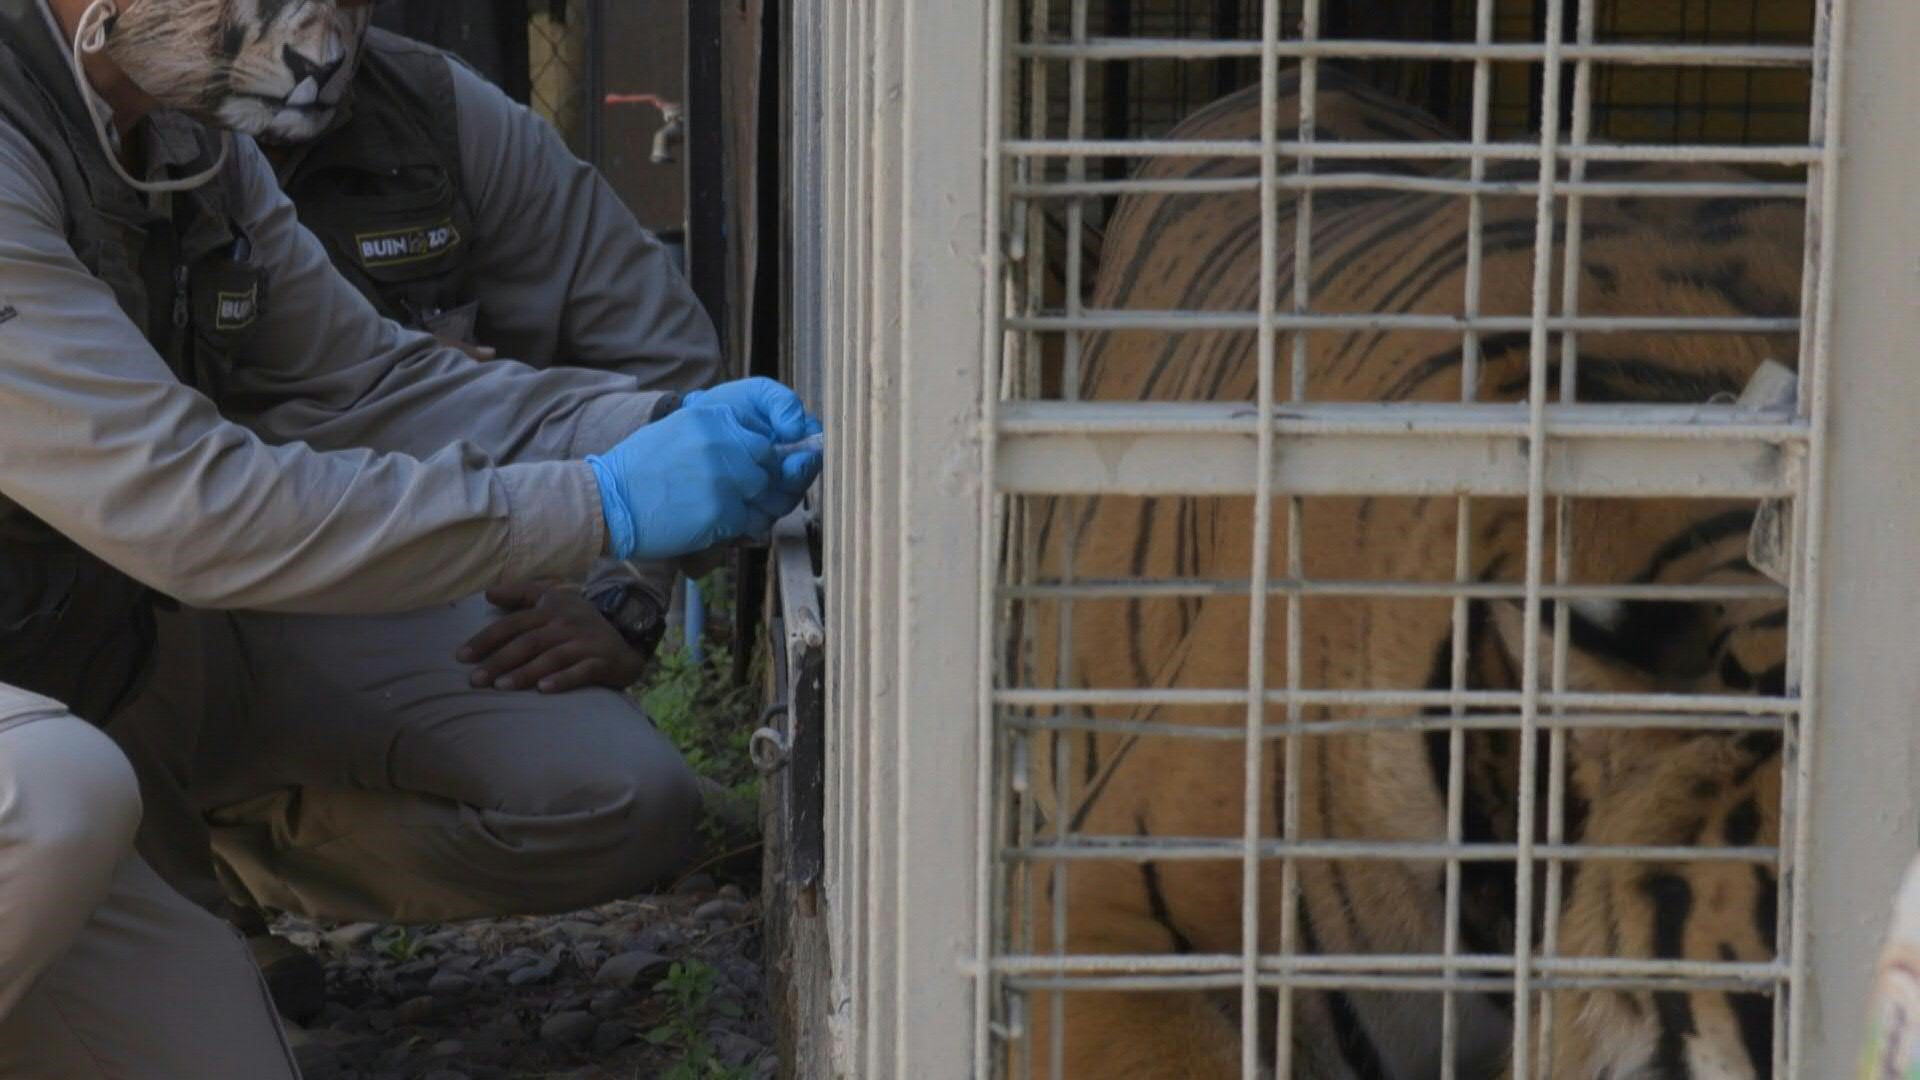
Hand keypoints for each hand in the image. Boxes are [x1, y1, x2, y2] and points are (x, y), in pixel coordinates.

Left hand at [455, 582, 649, 692]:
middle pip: (528, 642)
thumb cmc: (579, 623)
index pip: (513, 623)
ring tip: (501, 687)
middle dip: (499, 660)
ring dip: (525, 672)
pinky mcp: (602, 661)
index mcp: (551, 608)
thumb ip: (522, 595)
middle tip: (475, 680)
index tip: (461, 656)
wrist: (625, 640)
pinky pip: (580, 671)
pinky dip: (563, 680)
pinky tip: (543, 690)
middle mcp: (567, 623)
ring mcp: (585, 642)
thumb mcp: (554, 600)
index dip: (486, 638)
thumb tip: (488, 593)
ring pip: (551, 657)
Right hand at [588, 379, 823, 559]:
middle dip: (755, 482)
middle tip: (727, 494)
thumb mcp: (679, 431)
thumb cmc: (640, 471)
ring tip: (710, 508)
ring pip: (762, 494)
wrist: (607, 502)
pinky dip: (730, 527)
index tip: (745, 471)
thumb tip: (762, 449)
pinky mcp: (722, 509)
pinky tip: (701, 522)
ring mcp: (724, 475)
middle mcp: (722, 440)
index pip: (763, 436)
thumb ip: (719, 435)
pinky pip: (746, 521)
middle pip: (768, 464)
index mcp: (712, 416)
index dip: (758, 459)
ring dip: (745, 505)